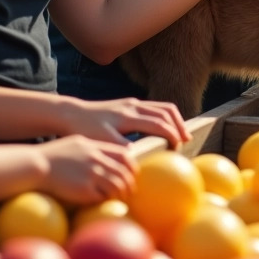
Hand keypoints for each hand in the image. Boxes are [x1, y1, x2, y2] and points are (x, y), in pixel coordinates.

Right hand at [36, 134, 136, 205]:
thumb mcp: (77, 143)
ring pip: (117, 185)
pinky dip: (106, 199)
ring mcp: (91, 174)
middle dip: (129, 184)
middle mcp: (96, 159)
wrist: (36, 165)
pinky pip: (102, 196)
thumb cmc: (54, 155)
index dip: (131, 166)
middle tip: (130, 191)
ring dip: (121, 194)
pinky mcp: (83, 189)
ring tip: (120, 199)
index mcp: (95, 147)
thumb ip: (94, 148)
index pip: (124, 155)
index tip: (133, 174)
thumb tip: (107, 156)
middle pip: (123, 172)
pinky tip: (104, 201)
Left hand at [62, 97, 189, 146]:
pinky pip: (155, 107)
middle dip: (179, 126)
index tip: (177, 148)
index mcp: (129, 115)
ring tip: (181, 135)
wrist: (71, 113)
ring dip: (175, 120)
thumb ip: (121, 146)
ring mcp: (132, 102)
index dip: (172, 135)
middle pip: (167, 111)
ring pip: (163, 106)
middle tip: (187, 141)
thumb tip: (138, 156)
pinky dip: (166, 117)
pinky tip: (165, 129)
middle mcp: (134, 105)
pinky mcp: (129, 104)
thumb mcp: (101, 141)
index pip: (159, 123)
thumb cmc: (85, 129)